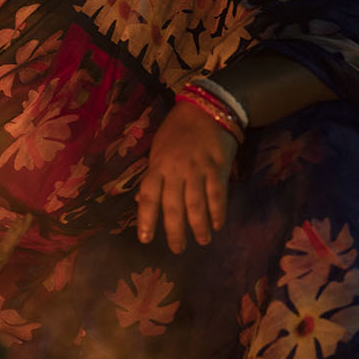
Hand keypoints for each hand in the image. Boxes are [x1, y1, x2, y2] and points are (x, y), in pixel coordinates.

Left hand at [136, 101, 238, 253]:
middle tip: (177, 249)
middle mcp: (176, 171)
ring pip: (196, 205)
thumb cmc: (177, 130)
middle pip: (173, 207)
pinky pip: (217, 195)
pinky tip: (217, 225)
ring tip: (202, 241)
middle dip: (175, 231)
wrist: (206, 109)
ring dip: (199, 226)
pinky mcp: (217, 168)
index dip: (146, 219)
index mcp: (157, 166)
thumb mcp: (158, 149)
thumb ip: (152, 176)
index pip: (148, 197)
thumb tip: (141, 201)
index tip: (145, 239)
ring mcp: (197, 170)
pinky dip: (217, 212)